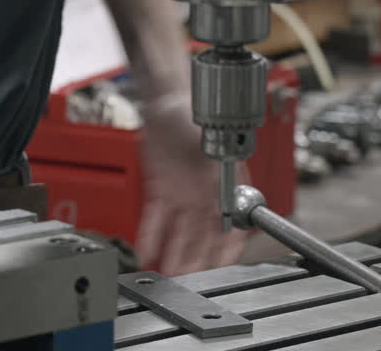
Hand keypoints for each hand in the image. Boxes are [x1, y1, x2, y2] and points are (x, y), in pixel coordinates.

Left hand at [136, 94, 248, 275]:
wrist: (168, 100)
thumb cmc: (197, 113)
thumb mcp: (215, 144)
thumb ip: (222, 174)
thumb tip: (228, 201)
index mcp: (228, 185)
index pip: (233, 224)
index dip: (229, 247)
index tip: (223, 265)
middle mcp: (208, 194)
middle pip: (205, 236)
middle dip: (199, 260)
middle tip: (190, 280)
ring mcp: (185, 194)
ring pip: (182, 233)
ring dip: (177, 254)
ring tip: (170, 273)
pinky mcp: (163, 190)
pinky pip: (157, 218)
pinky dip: (152, 235)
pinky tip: (147, 251)